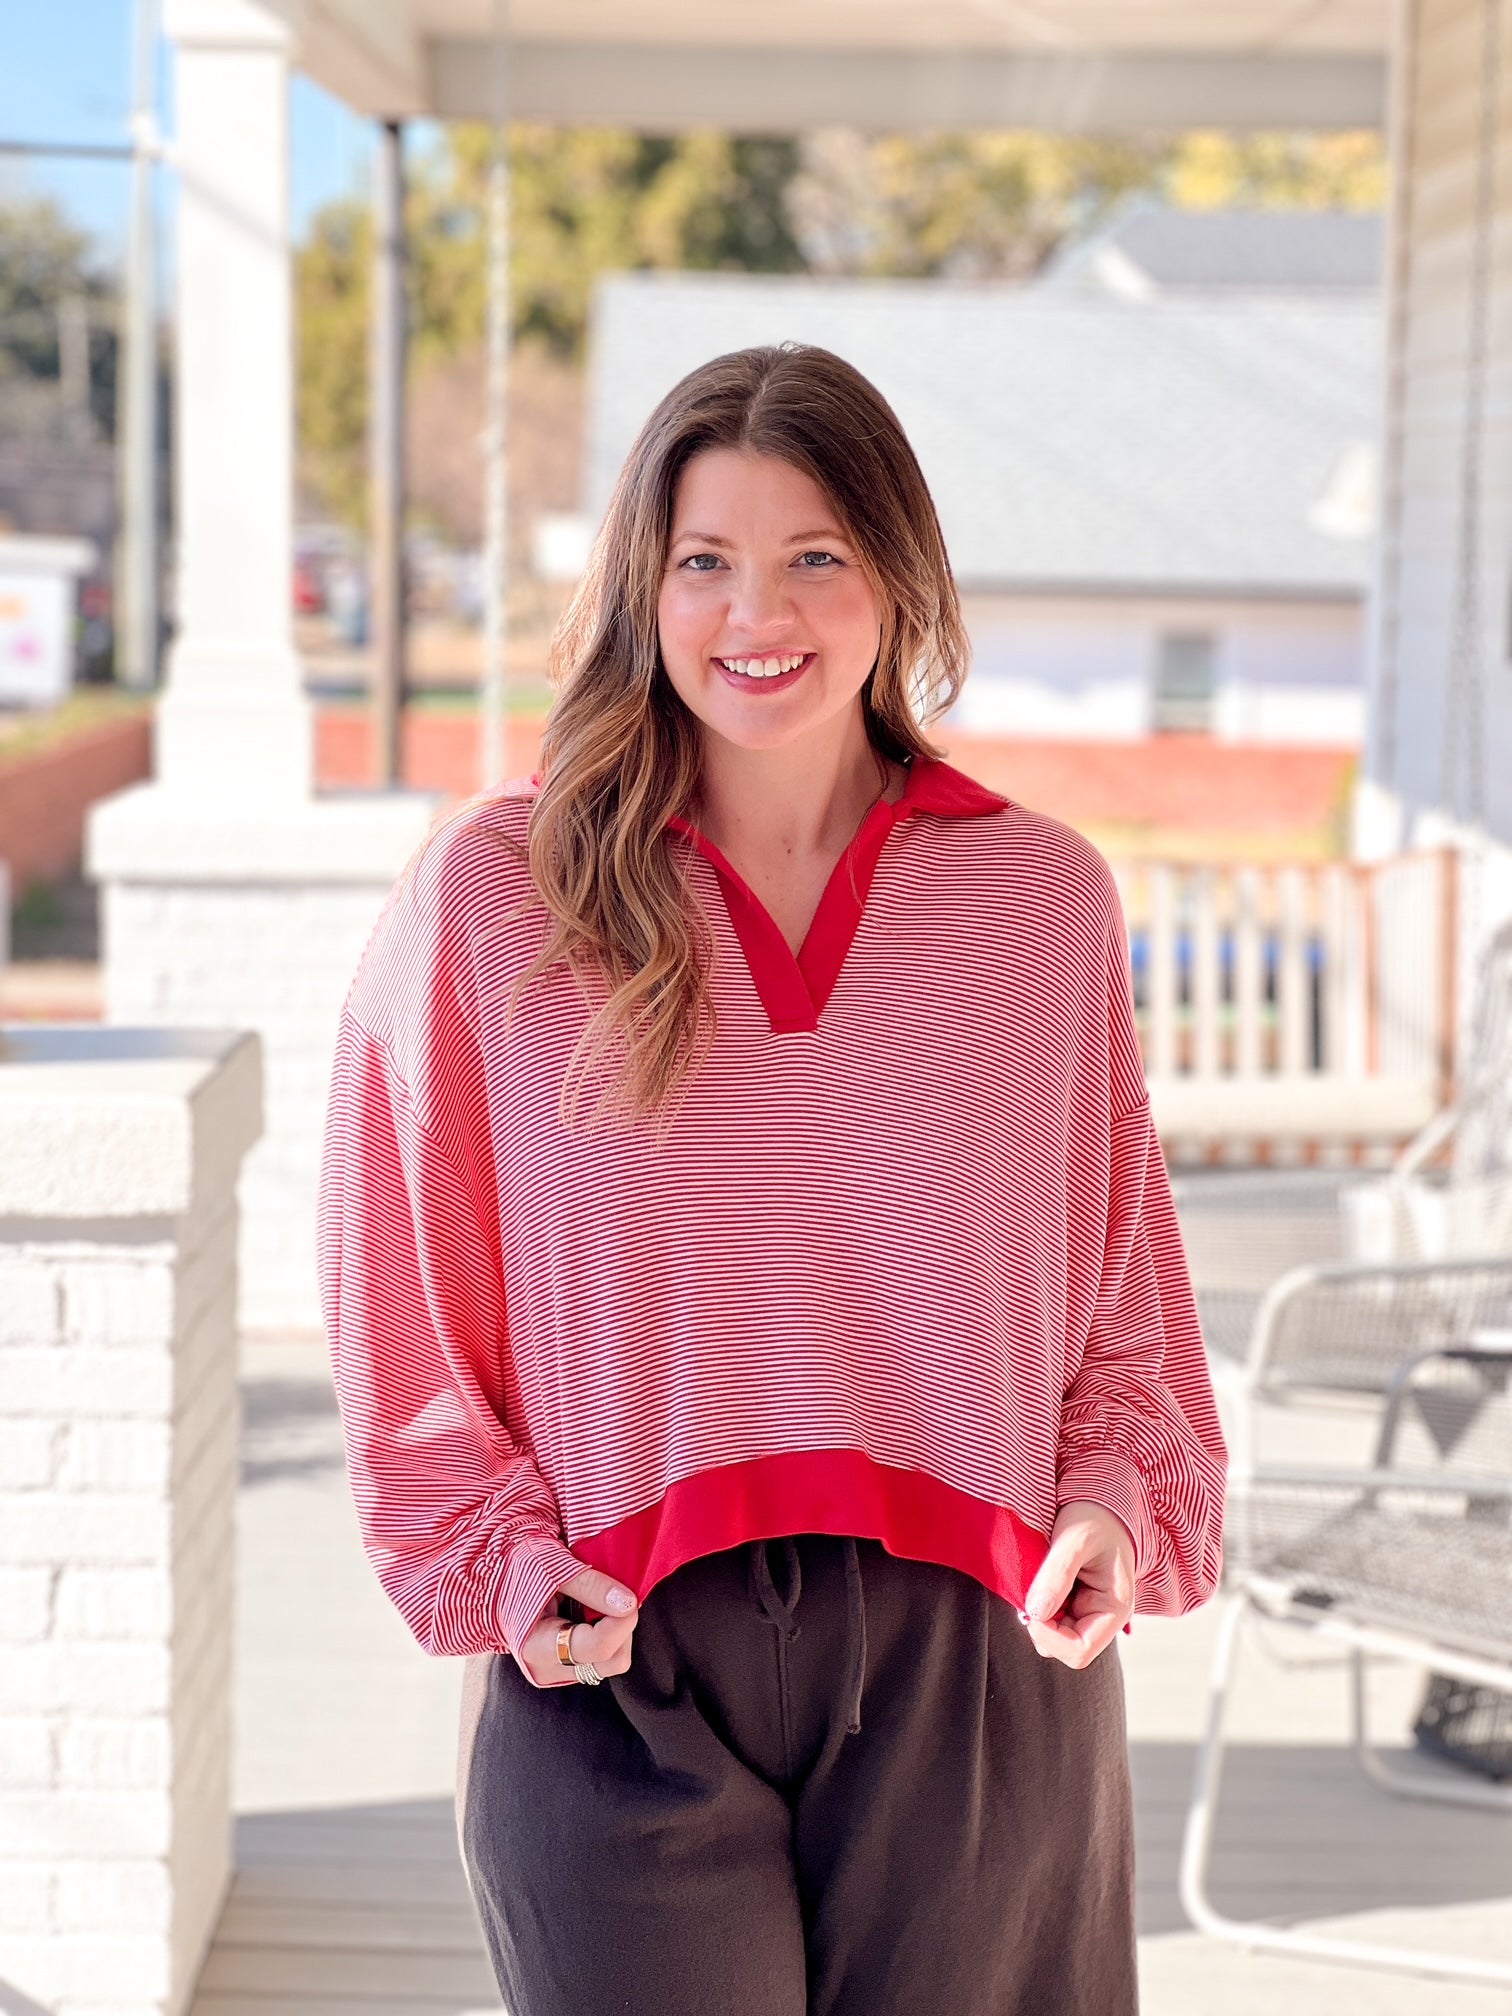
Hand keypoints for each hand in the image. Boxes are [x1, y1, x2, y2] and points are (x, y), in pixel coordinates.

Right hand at [511, 1563, 639, 1689]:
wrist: (497, 1578)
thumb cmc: (520, 1568)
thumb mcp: (553, 1566)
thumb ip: (591, 1585)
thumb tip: (629, 1603)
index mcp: (536, 1647)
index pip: (595, 1647)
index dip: (620, 1622)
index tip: (630, 1598)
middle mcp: (547, 1669)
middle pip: (611, 1661)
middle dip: (622, 1629)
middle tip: (614, 1597)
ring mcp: (558, 1672)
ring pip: (611, 1661)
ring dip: (616, 1631)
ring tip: (597, 1602)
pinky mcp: (567, 1667)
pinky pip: (602, 1657)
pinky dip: (607, 1633)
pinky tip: (590, 1612)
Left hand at [1018, 1500, 1135, 1669]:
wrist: (1098, 1502)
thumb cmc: (1094, 1516)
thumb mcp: (1075, 1539)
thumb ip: (1057, 1575)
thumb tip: (1035, 1613)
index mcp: (1114, 1609)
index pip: (1080, 1650)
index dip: (1050, 1638)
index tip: (1030, 1610)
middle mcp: (1103, 1617)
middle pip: (1064, 1649)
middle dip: (1042, 1626)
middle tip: (1030, 1590)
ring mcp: (1088, 1612)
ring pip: (1053, 1636)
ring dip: (1038, 1616)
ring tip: (1037, 1580)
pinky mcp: (1073, 1604)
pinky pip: (1050, 1618)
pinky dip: (1038, 1606)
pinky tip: (1040, 1581)